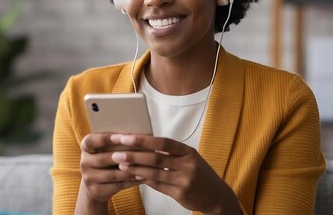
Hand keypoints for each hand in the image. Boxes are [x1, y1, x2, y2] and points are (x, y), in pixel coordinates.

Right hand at [78, 133, 142, 203]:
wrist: (96, 184)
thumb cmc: (107, 160)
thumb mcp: (106, 149)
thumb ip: (117, 142)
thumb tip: (137, 135)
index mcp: (86, 147)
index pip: (91, 141)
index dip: (106, 138)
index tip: (122, 137)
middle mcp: (84, 162)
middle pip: (104, 158)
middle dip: (125, 155)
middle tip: (142, 151)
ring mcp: (88, 178)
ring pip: (113, 174)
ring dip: (131, 169)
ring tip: (146, 165)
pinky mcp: (96, 190)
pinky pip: (117, 185)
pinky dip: (132, 181)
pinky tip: (143, 176)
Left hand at [110, 134, 241, 213]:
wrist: (215, 194)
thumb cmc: (198, 172)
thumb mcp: (188, 157)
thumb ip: (169, 152)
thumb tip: (143, 143)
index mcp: (188, 151)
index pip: (163, 143)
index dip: (143, 140)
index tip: (126, 137)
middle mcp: (187, 164)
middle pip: (156, 158)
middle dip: (134, 155)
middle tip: (116, 153)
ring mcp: (184, 180)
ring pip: (154, 173)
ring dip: (135, 169)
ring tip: (121, 165)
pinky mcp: (180, 194)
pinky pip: (158, 186)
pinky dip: (144, 180)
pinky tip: (133, 177)